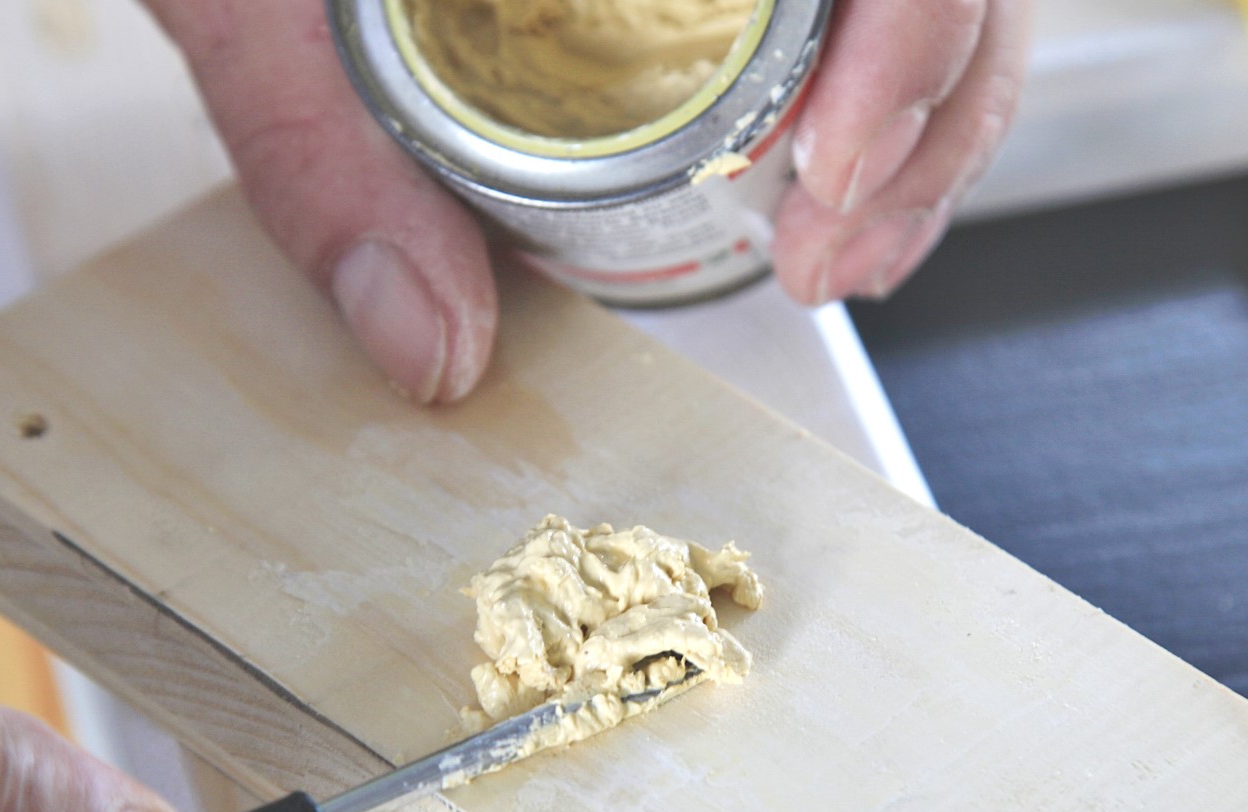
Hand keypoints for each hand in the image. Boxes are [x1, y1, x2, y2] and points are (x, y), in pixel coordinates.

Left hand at [141, 0, 1028, 403]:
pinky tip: (834, 195)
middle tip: (831, 259)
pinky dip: (890, 101)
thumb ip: (319, 152)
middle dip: (928, 122)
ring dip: (925, 127)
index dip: (915, 33)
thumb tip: (426, 341)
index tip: (826, 170)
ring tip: (838, 257)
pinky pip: (877, 0)